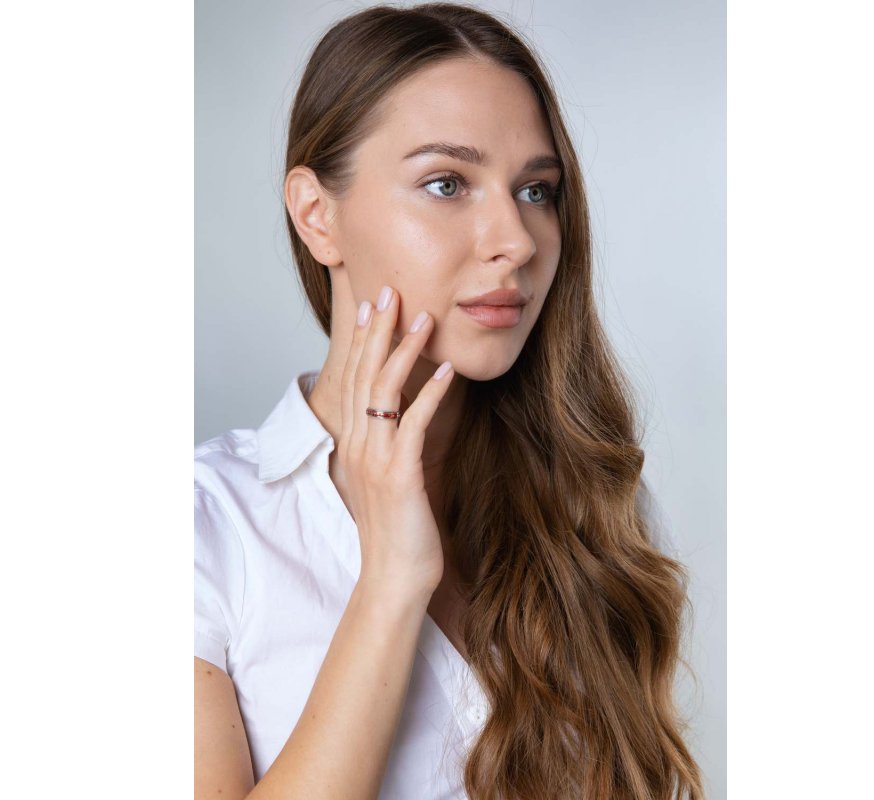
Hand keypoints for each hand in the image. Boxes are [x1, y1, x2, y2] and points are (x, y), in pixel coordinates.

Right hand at [336, 285, 453, 595]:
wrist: (394, 578)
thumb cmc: (397, 531)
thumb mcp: (388, 480)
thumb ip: (392, 446)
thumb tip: (407, 418)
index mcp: (353, 444)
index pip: (354, 380)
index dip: (363, 342)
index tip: (372, 307)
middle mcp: (357, 446)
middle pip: (364, 375)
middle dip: (377, 331)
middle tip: (389, 291)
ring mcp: (375, 460)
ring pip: (384, 391)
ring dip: (404, 351)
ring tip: (423, 317)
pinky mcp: (399, 475)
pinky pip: (413, 424)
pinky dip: (430, 394)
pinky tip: (447, 371)